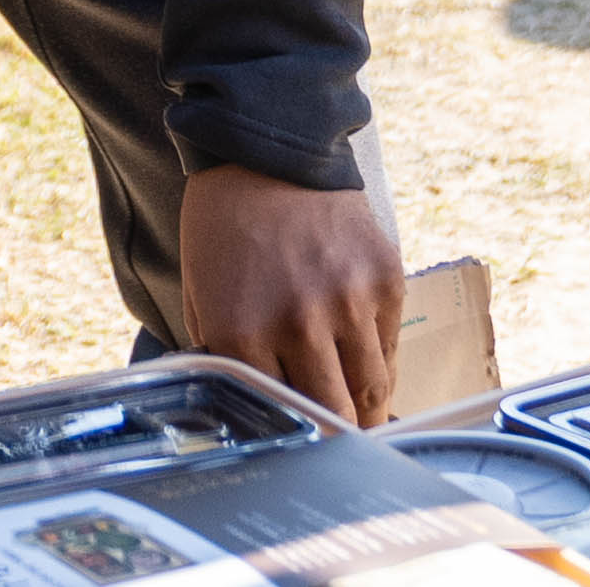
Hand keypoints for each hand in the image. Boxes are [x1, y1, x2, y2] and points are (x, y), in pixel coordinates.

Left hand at [177, 169, 402, 422]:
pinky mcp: (384, 277)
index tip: (302, 440)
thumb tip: (245, 403)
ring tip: (363, 411)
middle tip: (341, 441)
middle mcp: (298, 324)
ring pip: (372, 388)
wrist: (269, 148)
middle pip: (335, 415)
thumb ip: (220, 353)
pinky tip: (366, 358)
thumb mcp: (198, 291)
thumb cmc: (225, 222)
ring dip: (368, 406)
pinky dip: (381, 359)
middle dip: (339, 436)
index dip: (295, 434)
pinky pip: (391, 345)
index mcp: (243, 333)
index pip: (281, 416)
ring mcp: (348, 301)